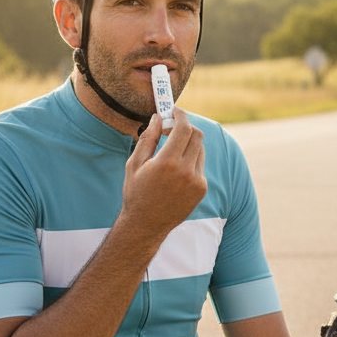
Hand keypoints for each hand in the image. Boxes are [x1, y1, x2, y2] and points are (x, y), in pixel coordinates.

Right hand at [120, 108, 206, 240]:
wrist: (146, 224)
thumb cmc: (136, 192)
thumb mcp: (135, 163)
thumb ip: (148, 138)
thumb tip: (157, 117)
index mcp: (167, 163)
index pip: (184, 128)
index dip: (180, 115)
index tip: (174, 111)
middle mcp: (186, 171)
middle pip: (197, 135)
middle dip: (186, 127)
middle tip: (172, 128)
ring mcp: (197, 181)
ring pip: (200, 149)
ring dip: (188, 143)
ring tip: (171, 150)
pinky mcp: (202, 189)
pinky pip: (200, 165)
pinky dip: (190, 160)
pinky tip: (175, 170)